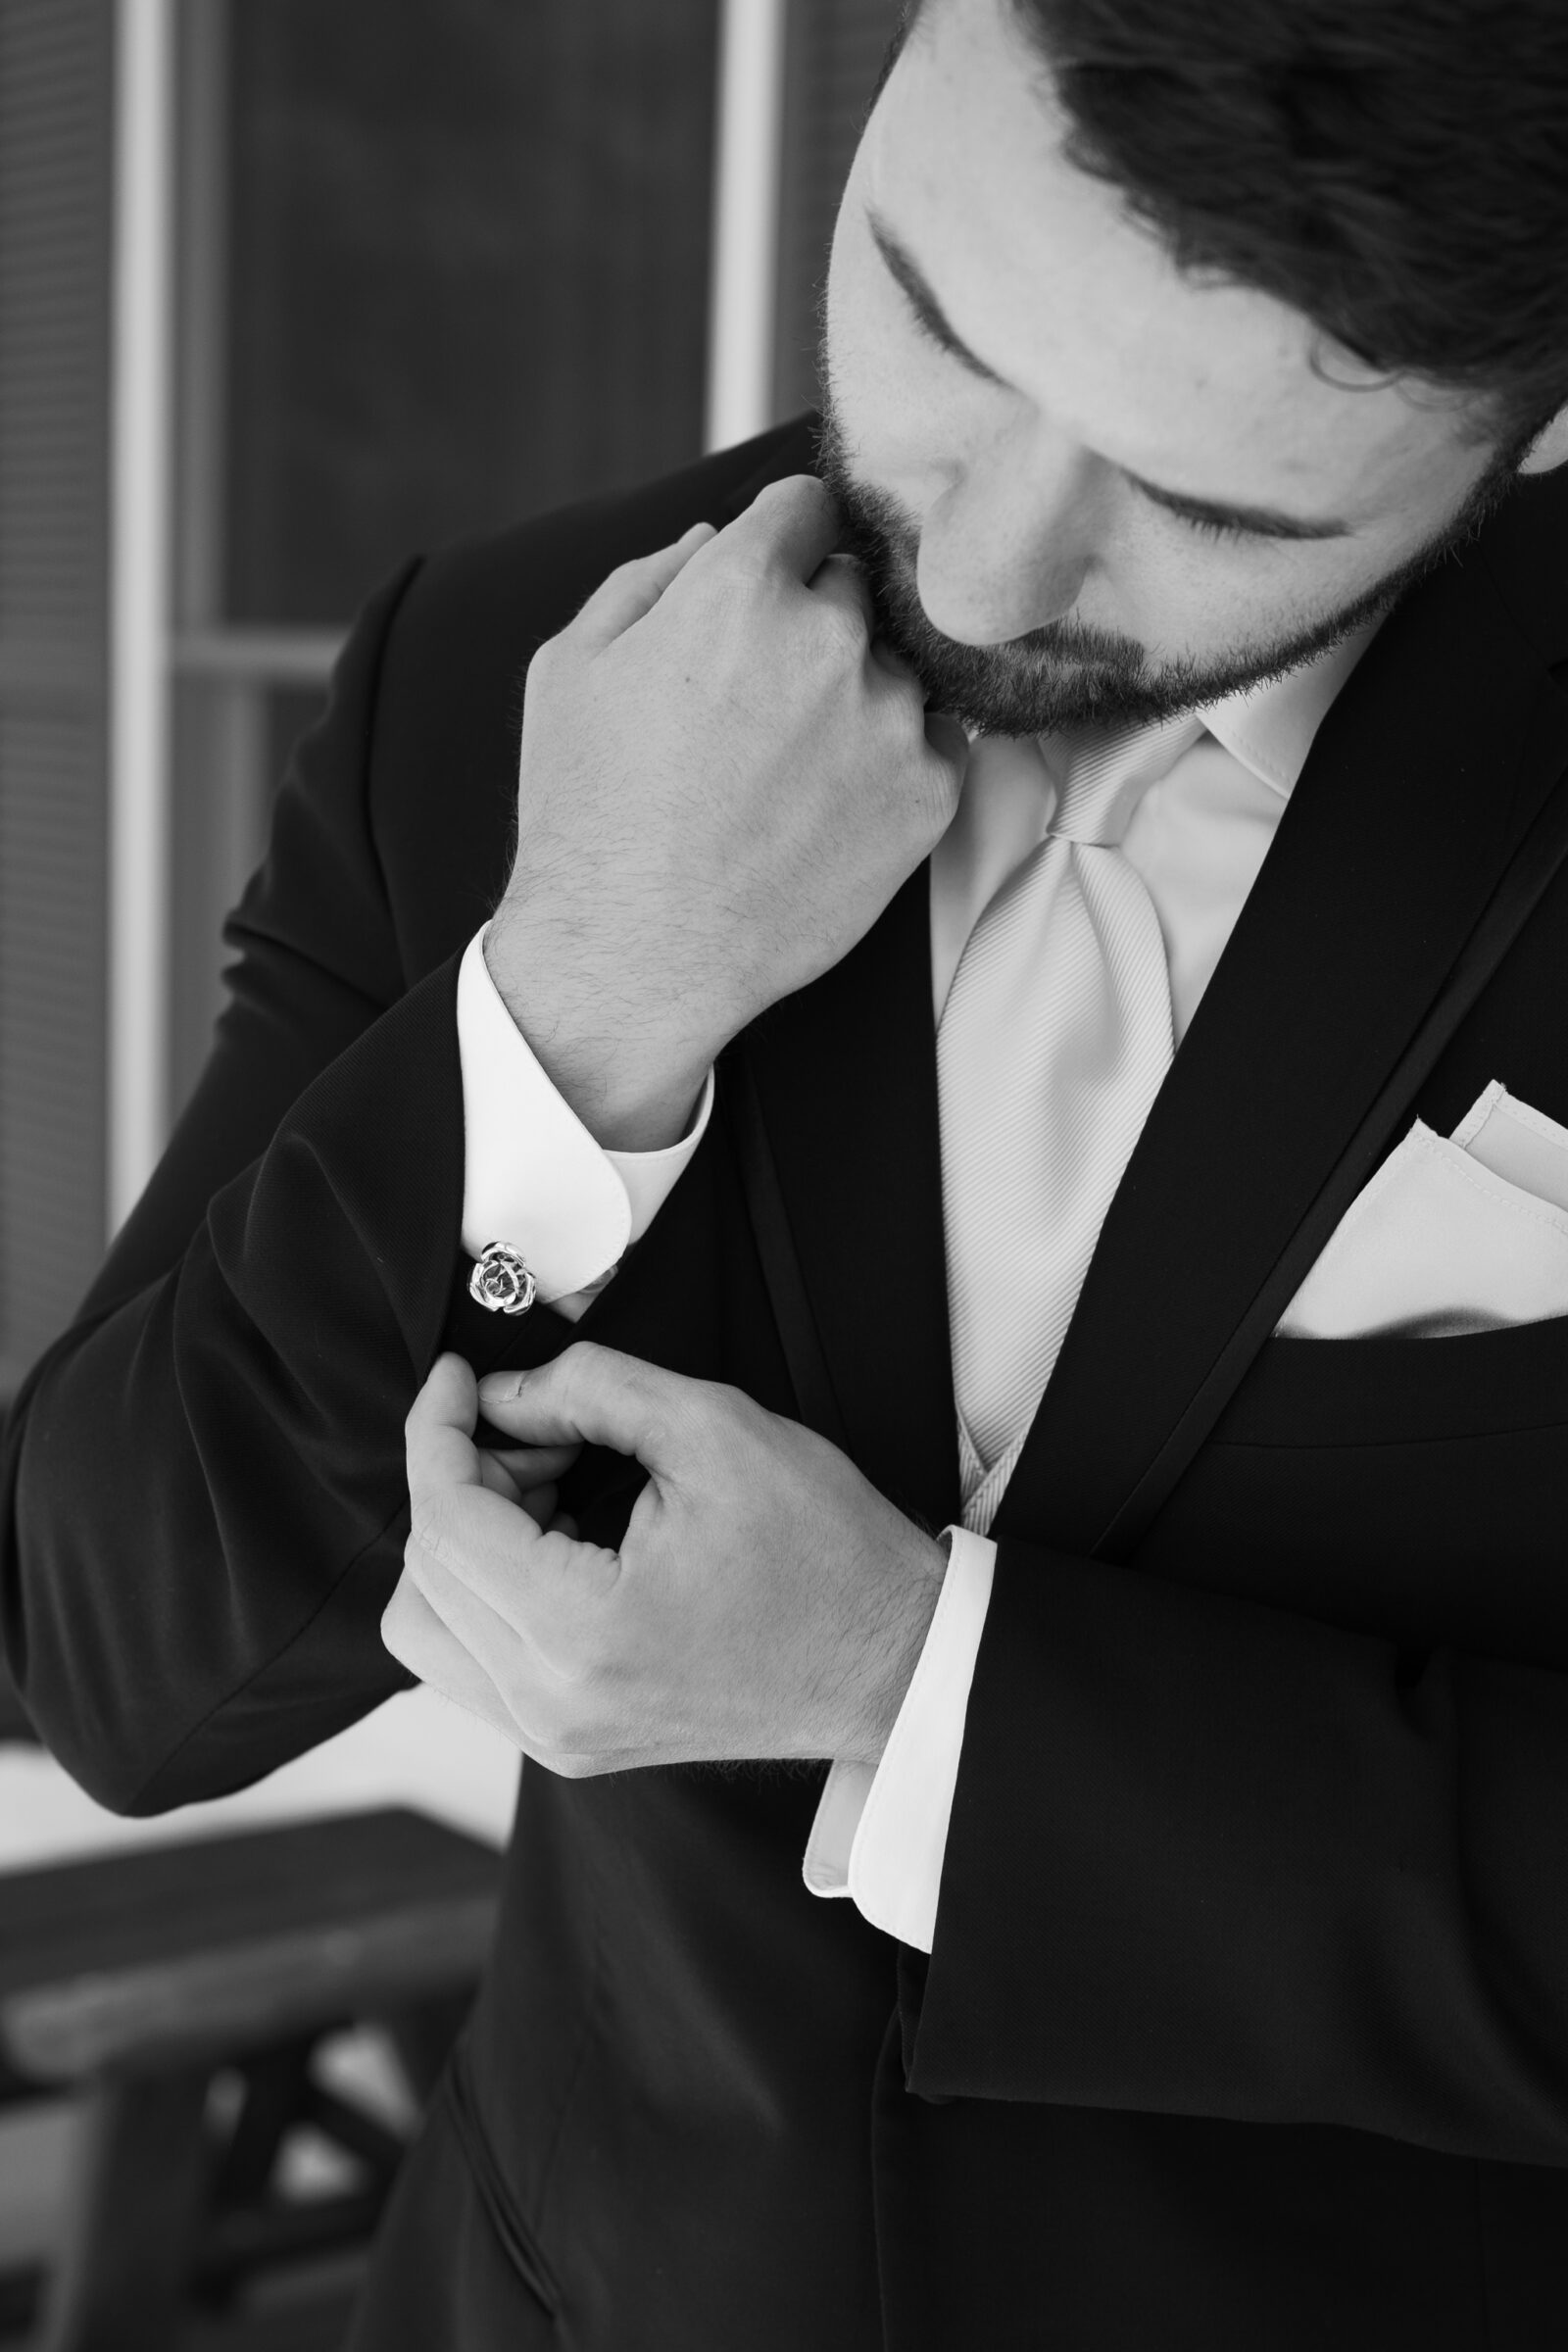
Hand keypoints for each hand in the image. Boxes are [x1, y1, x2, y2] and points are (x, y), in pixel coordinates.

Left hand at [392, 1346, 949, 1776]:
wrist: (890, 1660)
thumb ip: (588, 1390)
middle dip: (463, 1477)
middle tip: (541, 1430)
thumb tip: (502, 1395)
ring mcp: (555, 1736)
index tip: (462, 1374)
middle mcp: (550, 1704)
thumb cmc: (824, 1551)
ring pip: (426, 1626)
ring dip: (464, 1540)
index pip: (444, 1518)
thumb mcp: (714, 1428)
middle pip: (426, 1571)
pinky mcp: (569, 1743)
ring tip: (549, 1493)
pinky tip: (560, 1546)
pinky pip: (470, 1663)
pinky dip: (487, 1591)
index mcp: (581, 1632)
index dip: (437, 1426)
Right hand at [485, 475, 967, 1148]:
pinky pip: (935, 742)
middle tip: (764, 700)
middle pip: (855, 588)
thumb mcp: (571, 668)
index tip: (775, 578)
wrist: (636, 955)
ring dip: (859, 697)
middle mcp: (830, 638)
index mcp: (740, 588)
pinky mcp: (929, 794)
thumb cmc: (589, 815)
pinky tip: (831, 807)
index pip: (808, 506)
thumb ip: (648, 578)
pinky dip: (896, 763)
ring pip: (896, 668)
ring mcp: (889, 718)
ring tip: (792, 770)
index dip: (784, 541)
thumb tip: (715, 538)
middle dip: (816, 624)